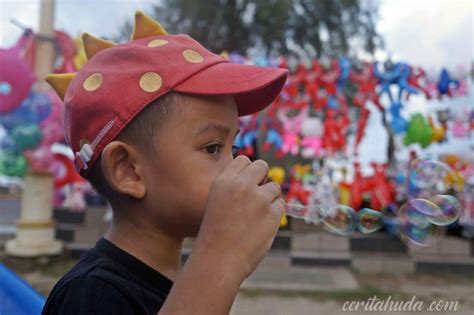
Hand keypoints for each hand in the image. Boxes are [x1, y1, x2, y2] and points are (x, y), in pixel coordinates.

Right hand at [193, 155, 284, 280]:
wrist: (218, 260)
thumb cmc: (216, 233)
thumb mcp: (216, 201)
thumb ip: (234, 185)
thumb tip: (258, 174)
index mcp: (223, 181)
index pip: (244, 160)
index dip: (247, 172)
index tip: (246, 185)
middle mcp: (241, 185)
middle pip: (262, 166)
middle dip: (262, 179)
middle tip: (256, 196)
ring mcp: (258, 199)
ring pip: (274, 187)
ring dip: (269, 199)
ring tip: (255, 217)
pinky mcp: (272, 214)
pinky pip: (280, 205)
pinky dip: (274, 214)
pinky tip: (260, 226)